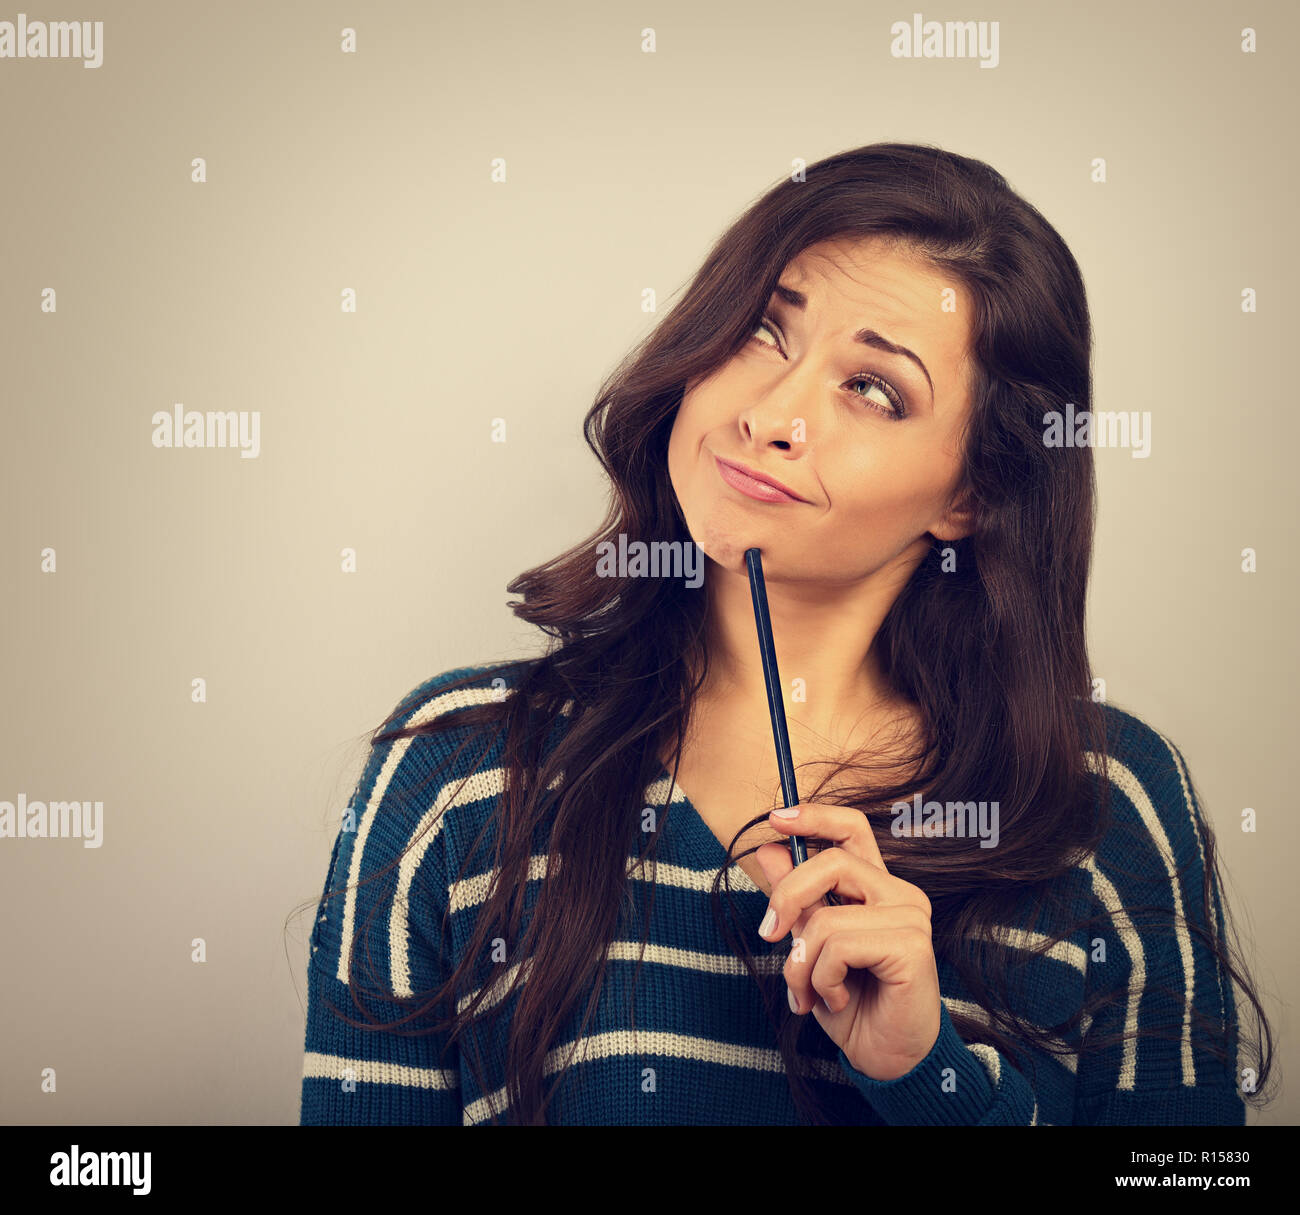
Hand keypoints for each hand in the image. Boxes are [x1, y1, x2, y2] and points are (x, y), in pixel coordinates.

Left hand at [753, 801, 941, 1081]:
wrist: (885, 1059)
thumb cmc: (851, 1003)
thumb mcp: (810, 946)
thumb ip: (796, 899)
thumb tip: (770, 851)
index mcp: (876, 887)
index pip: (852, 829)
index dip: (815, 816)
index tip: (777, 818)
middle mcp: (899, 893)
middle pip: (830, 862)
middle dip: (787, 897)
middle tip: (768, 935)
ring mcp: (910, 916)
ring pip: (825, 916)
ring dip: (801, 962)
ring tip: (809, 993)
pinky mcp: (911, 945)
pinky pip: (839, 945)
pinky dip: (822, 978)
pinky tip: (835, 999)